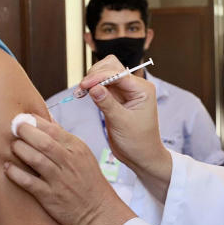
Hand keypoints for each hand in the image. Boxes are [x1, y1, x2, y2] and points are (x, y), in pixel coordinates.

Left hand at [5, 116, 135, 224]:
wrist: (99, 211)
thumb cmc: (88, 180)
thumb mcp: (82, 153)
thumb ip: (63, 136)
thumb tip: (46, 118)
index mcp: (76, 148)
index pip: (53, 129)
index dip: (34, 121)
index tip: (22, 118)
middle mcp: (69, 162)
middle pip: (43, 142)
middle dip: (25, 132)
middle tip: (13, 128)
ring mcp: (59, 180)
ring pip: (36, 159)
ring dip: (20, 150)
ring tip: (12, 146)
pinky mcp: (50, 197)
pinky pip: (29, 182)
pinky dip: (15, 174)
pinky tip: (7, 168)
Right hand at [79, 56, 173, 200]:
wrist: (141, 157)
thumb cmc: (138, 142)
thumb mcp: (121, 123)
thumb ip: (107, 103)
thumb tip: (93, 87)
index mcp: (142, 89)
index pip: (118, 74)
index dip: (100, 76)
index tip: (84, 85)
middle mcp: (134, 87)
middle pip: (111, 67)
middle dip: (95, 74)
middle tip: (82, 88)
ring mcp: (124, 92)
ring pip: (104, 75)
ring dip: (91, 80)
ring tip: (81, 92)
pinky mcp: (115, 99)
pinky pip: (101, 86)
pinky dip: (91, 88)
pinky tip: (82, 94)